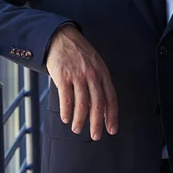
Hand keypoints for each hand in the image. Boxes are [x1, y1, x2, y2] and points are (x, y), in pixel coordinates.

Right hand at [46, 25, 117, 140]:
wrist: (60, 37)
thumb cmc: (78, 52)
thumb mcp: (95, 64)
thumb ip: (99, 82)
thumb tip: (101, 106)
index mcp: (102, 73)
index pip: (111, 98)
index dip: (112, 115)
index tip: (112, 129)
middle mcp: (92, 75)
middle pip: (98, 104)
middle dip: (97, 123)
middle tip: (96, 135)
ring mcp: (78, 75)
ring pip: (82, 103)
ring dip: (80, 120)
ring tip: (77, 129)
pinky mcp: (63, 76)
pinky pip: (66, 98)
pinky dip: (66, 111)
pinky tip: (66, 118)